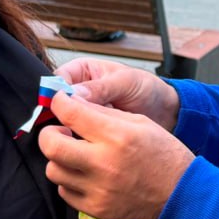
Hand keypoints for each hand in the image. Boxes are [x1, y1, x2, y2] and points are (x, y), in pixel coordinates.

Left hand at [39, 92, 194, 218]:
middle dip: (49, 133)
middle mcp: (103, 163)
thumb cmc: (163, 153)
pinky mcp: (96, 209)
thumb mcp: (139, 122)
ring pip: (53, 170)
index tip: (61, 103)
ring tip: (75, 154)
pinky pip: (65, 192)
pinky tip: (84, 174)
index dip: (59, 102)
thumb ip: (103, 112)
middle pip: (51, 145)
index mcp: (117, 136)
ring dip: (60, 158)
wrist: (182, 195)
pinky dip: (69, 180)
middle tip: (61, 131)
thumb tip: (72, 103)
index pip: (69, 112)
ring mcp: (98, 189)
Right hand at [56, 58, 179, 130]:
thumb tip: (73, 94)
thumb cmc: (146, 88)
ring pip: (64, 121)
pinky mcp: (88, 131)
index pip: (57, 80)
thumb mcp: (125, 82)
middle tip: (66, 125)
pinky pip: (76, 136)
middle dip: (59, 114)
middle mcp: (77, 91)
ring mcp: (82, 113)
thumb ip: (101, 87)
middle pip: (55, 103)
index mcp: (82, 71)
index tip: (59, 106)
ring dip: (69, 129)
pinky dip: (79, 141)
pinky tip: (85, 146)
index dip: (55, 93)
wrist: (164, 111)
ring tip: (78, 137)